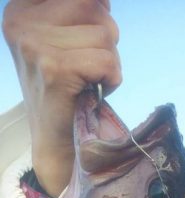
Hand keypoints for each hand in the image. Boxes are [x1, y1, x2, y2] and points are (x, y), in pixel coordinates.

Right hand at [2, 0, 121, 195]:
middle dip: (105, 40)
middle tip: (88, 68)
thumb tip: (105, 1)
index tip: (86, 40)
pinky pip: (106, 60)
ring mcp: (35, 46)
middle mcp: (21, 23)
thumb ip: (78, 11)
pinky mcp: (56, 70)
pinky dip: (112, 78)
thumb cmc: (66, 91)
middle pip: (94, 8)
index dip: (93, 12)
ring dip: (109, 61)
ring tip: (88, 81)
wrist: (56, 143)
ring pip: (105, 34)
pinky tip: (94, 91)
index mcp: (20, 10)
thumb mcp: (62, 41)